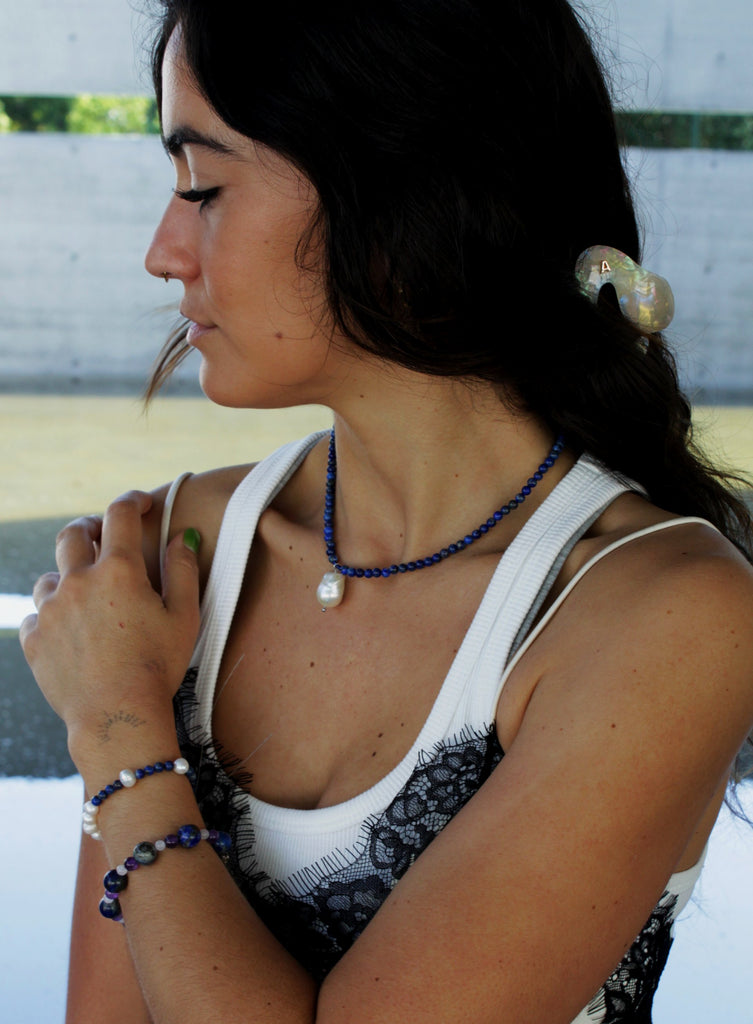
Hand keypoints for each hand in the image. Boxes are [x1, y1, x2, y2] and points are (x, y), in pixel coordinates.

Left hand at [19, 491, 199, 744]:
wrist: (116, 717)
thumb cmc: (157, 667)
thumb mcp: (185, 617)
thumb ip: (183, 569)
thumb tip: (181, 537)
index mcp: (119, 571)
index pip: (121, 514)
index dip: (133, 501)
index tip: (142, 503)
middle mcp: (79, 581)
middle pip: (73, 533)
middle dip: (90, 527)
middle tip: (103, 535)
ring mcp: (51, 609)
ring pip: (51, 575)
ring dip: (68, 576)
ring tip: (86, 593)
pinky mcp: (34, 638)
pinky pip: (39, 613)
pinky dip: (54, 613)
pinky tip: (72, 629)